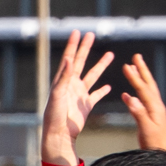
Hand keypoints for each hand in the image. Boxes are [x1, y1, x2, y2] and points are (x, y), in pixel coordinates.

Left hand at [41, 30, 114, 165]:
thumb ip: (64, 77)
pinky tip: (108, 86)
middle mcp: (71, 85)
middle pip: (80, 62)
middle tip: (91, 34)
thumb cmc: (54, 115)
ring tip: (110, 54)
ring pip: (93, 76)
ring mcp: (79, 95)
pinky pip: (96, 96)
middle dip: (85, 48)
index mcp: (63, 81)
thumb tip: (68, 58)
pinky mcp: (86, 106)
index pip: (69, 58)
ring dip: (101, 65)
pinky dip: (102, 91)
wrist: (59, 134)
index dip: (73, 45)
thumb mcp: (58, 94)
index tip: (77, 32)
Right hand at [119, 53, 165, 151]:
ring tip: (133, 70)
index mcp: (155, 108)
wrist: (163, 157)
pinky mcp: (150, 119)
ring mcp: (154, 112)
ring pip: (146, 91)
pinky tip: (127, 95)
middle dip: (142, 70)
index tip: (126, 65)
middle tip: (136, 56)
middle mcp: (156, 107)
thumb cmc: (155, 145)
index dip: (135, 77)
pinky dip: (134, 96)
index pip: (143, 88)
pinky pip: (141, 102)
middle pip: (148, 84)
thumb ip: (139, 113)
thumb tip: (130, 97)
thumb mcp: (146, 129)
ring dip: (139, 80)